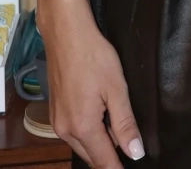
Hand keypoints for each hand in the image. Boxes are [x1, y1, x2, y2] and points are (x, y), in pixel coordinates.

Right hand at [41, 4, 144, 165]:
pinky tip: (102, 119)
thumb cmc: (93, 56)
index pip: (103, 161)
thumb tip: (135, 152)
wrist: (66, 34)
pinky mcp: (55, 111)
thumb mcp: (116, 89)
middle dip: (110, 157)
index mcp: (82, 127)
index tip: (131, 167)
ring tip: (119, 132)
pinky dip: (89, 132)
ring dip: (100, 144)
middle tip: (131, 150)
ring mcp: (57, 122)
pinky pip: (74, 132)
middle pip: (92, 156)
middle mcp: (65, 130)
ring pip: (82, 144)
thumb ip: (125, 124)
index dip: (118, 167)